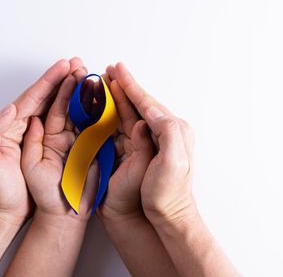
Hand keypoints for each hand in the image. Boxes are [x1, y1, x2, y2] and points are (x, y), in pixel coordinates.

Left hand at [0, 59, 71, 225]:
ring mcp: (39, 135)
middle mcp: (25, 125)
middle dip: (63, 78)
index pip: (32, 97)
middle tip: (79, 63)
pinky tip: (87, 104)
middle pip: (47, 96)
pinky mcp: (50, 146)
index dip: (48, 80)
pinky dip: (76, 111)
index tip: (63, 65)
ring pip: (58, 107)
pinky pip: (65, 124)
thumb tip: (10, 108)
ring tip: (86, 76)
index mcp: (11, 124)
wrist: (6, 212)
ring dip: (71, 91)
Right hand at [108, 62, 196, 224]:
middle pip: (140, 102)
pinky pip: (129, 124)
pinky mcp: (143, 150)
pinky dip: (118, 111)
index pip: (147, 103)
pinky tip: (110, 105)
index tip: (118, 70)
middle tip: (111, 68)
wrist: (166, 215)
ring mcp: (154, 140)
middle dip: (124, 85)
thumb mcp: (173, 162)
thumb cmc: (168, 193)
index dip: (131, 86)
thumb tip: (151, 113)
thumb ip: (167, 133)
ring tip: (109, 80)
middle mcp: (166, 131)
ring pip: (133, 111)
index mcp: (173, 130)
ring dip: (120, 95)